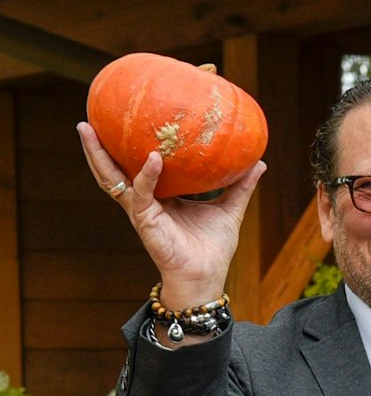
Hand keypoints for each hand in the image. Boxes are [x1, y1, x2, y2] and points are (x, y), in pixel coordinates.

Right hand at [75, 121, 261, 306]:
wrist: (207, 275)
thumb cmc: (213, 247)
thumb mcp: (229, 209)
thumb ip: (240, 185)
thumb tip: (258, 161)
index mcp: (159, 196)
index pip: (134, 166)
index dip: (124, 147)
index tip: (118, 121)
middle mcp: (143, 201)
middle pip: (113, 169)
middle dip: (97, 146)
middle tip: (87, 120)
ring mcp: (141, 210)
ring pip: (112, 179)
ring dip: (98, 155)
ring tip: (88, 130)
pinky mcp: (145, 221)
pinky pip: (141, 194)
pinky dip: (146, 175)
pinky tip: (152, 158)